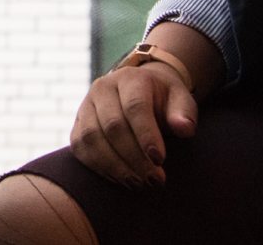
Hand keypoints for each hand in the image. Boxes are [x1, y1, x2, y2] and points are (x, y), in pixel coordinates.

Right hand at [69, 61, 196, 188]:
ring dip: (115, 166)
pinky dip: (98, 167)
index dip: (146, 135)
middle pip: (112, 125)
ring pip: (91, 137)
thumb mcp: (181, 100)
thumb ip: (184, 113)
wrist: (139, 92)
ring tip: (138, 183)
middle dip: (134, 157)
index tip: (160, 160)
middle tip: (154, 181)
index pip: (134, 106)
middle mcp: (103, 87)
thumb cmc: (164, 101)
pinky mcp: (77, 123)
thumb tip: (184, 128)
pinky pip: (79, 146)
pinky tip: (120, 179)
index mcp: (130, 78)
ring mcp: (86, 104)